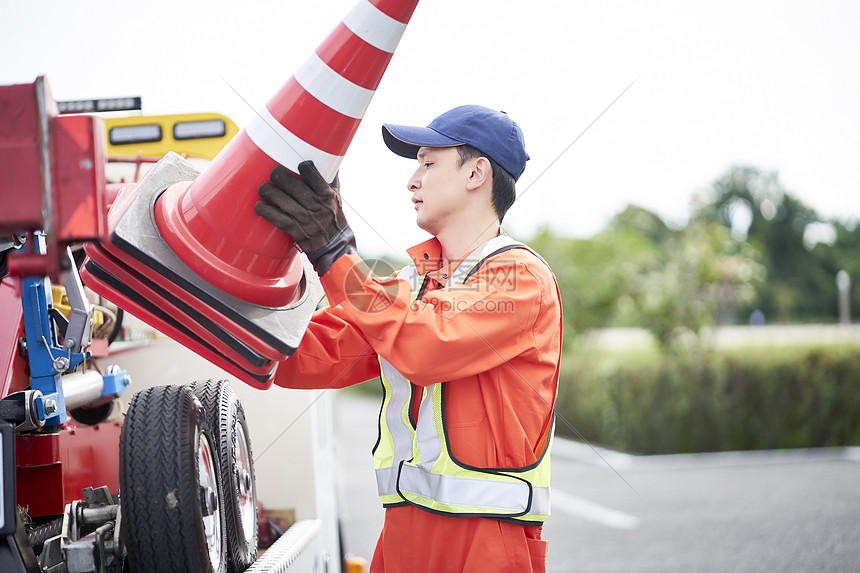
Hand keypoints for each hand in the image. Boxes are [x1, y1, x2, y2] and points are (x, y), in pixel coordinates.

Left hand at [256, 161, 355, 275]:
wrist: (335, 247)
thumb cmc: (334, 220)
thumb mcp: (337, 199)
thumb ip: (331, 181)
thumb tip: (328, 161)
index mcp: (327, 196)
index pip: (313, 175)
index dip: (303, 167)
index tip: (296, 164)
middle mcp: (316, 206)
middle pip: (293, 185)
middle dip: (279, 176)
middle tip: (274, 174)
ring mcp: (305, 219)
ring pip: (282, 200)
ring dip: (268, 192)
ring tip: (263, 189)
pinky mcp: (295, 230)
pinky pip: (277, 218)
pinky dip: (266, 211)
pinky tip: (260, 206)